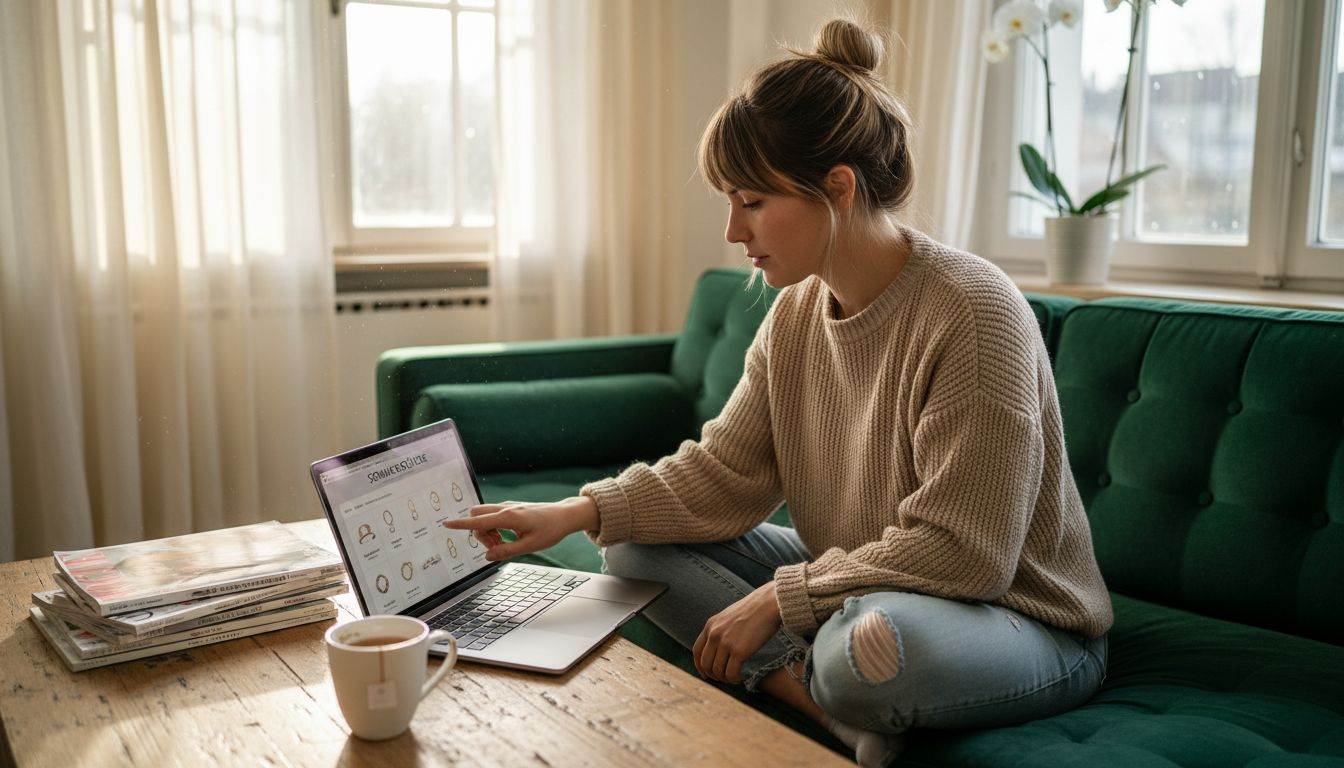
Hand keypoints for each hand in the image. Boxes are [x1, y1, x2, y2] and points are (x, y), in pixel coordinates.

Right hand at [442, 496, 597, 560]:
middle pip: (476, 516)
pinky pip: (493, 516)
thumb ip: (506, 551)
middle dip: (478, 533)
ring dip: (486, 532)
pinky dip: (493, 528)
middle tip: (495, 546)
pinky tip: (506, 537)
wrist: (564, 516)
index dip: (460, 524)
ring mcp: (508, 507)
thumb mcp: (529, 546)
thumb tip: (487, 556)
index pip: (479, 521)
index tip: (445, 524)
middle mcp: (506, 509)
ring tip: (503, 544)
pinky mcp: (511, 509)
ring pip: (484, 516)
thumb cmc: (550, 530)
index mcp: (509, 517)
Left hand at [693, 581, 781, 683]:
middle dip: (713, 675)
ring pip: (717, 671)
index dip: (699, 666)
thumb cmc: (754, 609)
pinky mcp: (739, 651)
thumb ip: (721, 628)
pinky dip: (734, 679)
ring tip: (734, 678)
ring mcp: (726, 643)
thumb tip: (719, 646)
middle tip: (723, 679)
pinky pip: (731, 673)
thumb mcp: (729, 615)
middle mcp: (715, 634)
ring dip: (725, 678)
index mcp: (710, 625)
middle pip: (705, 663)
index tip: (706, 674)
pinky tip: (740, 677)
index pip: (697, 651)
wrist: (769, 604)